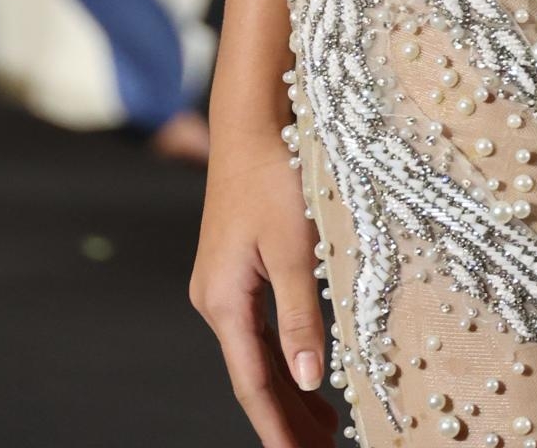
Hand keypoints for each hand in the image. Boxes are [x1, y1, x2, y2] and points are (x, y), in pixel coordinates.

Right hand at [190, 128, 336, 447]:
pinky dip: (283, 357)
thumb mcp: (294, 250)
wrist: (251, 120)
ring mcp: (222, 283)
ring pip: (256, 353)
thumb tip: (309, 382)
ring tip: (322, 432)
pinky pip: (258, 328)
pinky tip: (306, 375)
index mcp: (223, 301)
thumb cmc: (273, 176)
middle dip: (285, 420)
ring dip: (287, 392)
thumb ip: (301, 318)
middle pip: (252, 375)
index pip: (252, 384)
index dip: (276, 429)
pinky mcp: (235, 267)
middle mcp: (214, 299)